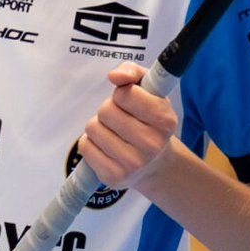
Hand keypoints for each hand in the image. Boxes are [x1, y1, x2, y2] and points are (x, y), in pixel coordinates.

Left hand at [78, 64, 177, 193]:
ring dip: (98, 126)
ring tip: (113, 133)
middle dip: (109, 110)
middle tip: (120, 119)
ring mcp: (133, 163)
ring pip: (92, 128)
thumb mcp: (150, 92)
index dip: (122, 94)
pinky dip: (91, 143)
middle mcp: (151, 144)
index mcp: (164, 120)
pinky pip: (85, 147)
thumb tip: (114, 76)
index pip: (125, 94)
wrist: (154, 164)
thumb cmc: (149, 121)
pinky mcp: (113, 177)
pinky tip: (106, 147)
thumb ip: (133, 73)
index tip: (129, 101)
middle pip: (105, 111)